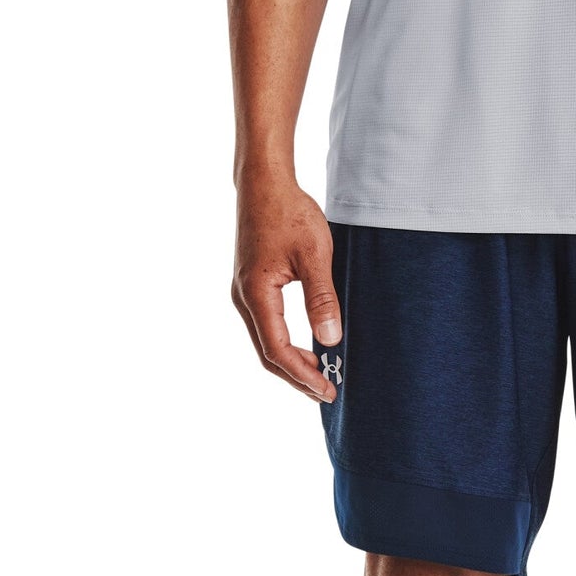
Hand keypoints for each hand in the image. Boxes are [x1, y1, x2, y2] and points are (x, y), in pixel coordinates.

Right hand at [232, 176, 341, 401]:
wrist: (264, 183)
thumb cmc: (289, 212)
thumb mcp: (315, 255)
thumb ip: (322, 298)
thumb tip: (331, 339)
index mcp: (256, 294)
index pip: (278, 350)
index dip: (303, 375)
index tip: (328, 390)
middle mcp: (244, 299)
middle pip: (268, 354)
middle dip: (297, 378)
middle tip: (327, 393)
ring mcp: (244, 294)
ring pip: (265, 343)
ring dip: (292, 364)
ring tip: (320, 377)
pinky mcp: (251, 287)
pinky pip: (266, 328)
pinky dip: (286, 346)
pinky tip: (307, 350)